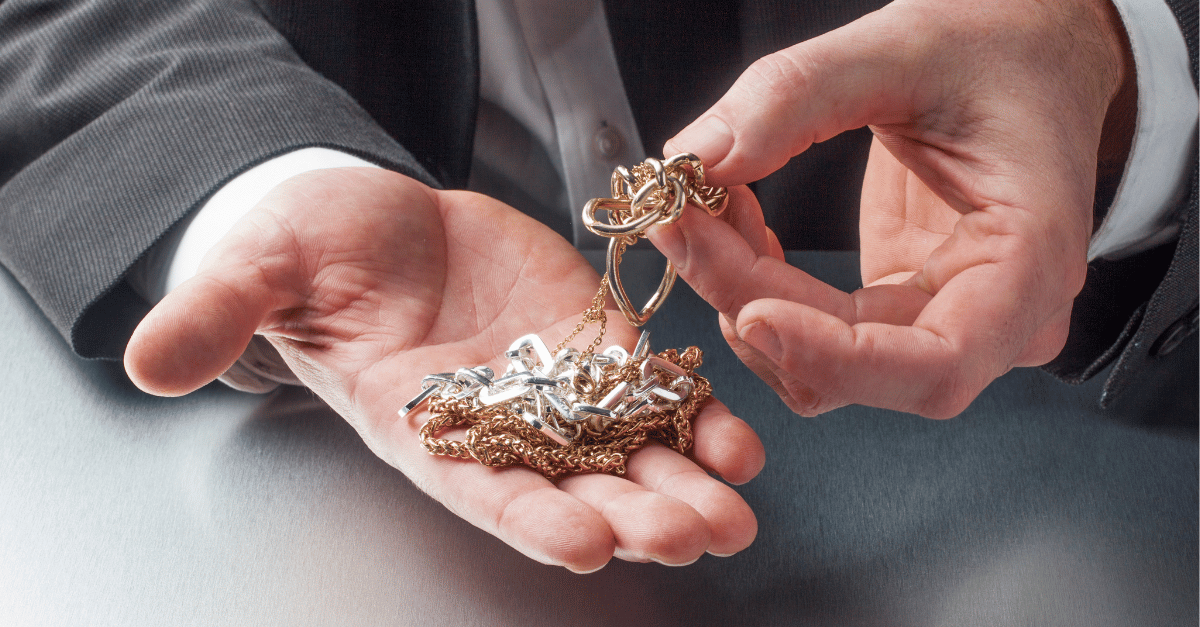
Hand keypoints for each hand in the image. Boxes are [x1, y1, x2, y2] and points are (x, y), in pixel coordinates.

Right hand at [124, 168, 763, 570]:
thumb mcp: (260, 268)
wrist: (377, 218)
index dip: (530, 516)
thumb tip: (145, 359)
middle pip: (573, 484)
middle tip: (698, 534)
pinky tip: (739, 435)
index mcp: (420, 425)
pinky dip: (695, 413)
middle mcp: (496, 424)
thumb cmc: (313, 247)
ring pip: (627, 450)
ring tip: (738, 504)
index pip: (478, 487)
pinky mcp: (593, 342)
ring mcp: (553, 387)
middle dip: (635, 513)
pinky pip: (652, 387)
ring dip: (684, 479)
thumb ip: (220, 314)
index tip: (583, 542)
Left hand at [650, 0, 1132, 417]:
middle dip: (752, 304)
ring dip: (742, 298)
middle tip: (682, 224)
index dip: (832, 357)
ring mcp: (946, 319)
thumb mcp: (902, 45)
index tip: (747, 311)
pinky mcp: (898, 305)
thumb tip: (699, 156)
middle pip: (857, 368)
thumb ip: (795, 95)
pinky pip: (813, 330)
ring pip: (821, 363)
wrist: (1029, 49)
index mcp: (1031, 264)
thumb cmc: (999, 47)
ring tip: (702, 209)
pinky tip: (730, 224)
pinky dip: (755, 288)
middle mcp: (996, 318)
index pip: (934, 366)